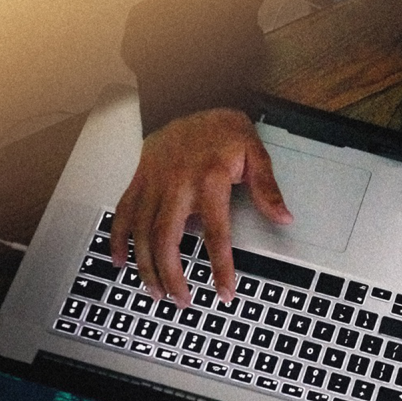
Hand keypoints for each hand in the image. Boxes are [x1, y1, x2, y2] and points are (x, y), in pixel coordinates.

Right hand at [110, 108, 292, 306]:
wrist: (191, 100)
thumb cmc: (223, 130)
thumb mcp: (254, 153)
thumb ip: (267, 188)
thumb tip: (284, 218)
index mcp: (209, 181)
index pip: (216, 234)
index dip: (220, 267)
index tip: (224, 292)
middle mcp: (177, 185)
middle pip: (167, 240)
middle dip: (172, 276)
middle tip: (183, 301)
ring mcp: (153, 183)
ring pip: (141, 233)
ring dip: (146, 267)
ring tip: (156, 292)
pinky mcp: (139, 180)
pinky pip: (122, 213)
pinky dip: (117, 240)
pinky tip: (119, 262)